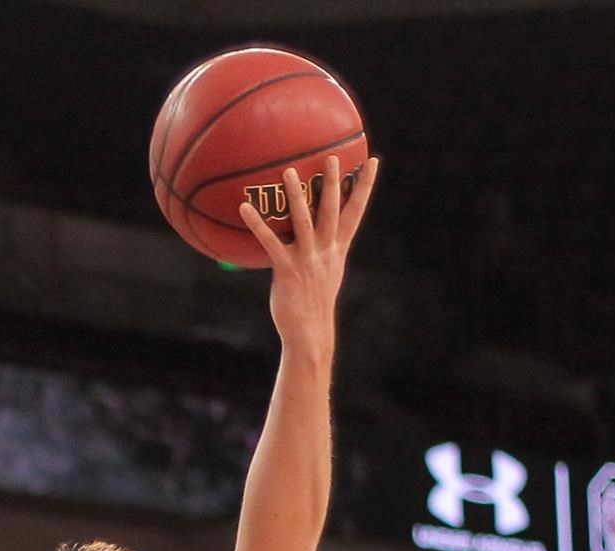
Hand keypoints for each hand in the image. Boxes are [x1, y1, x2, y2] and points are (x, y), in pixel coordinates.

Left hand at [240, 154, 379, 349]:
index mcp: (338, 249)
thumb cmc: (313, 303)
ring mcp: (307, 259)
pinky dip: (257, 224)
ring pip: (304, 221)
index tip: (371, 162)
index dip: (364, 186)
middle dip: (334, 182)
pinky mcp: (287, 269)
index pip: (356, 211)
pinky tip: (243, 208)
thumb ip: (321, 252)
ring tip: (288, 171)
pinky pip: (270, 242)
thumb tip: (311, 237)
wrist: (310, 330)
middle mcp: (326, 250)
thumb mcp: (324, 273)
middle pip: (333, 209)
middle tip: (332, 156)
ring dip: (297, 195)